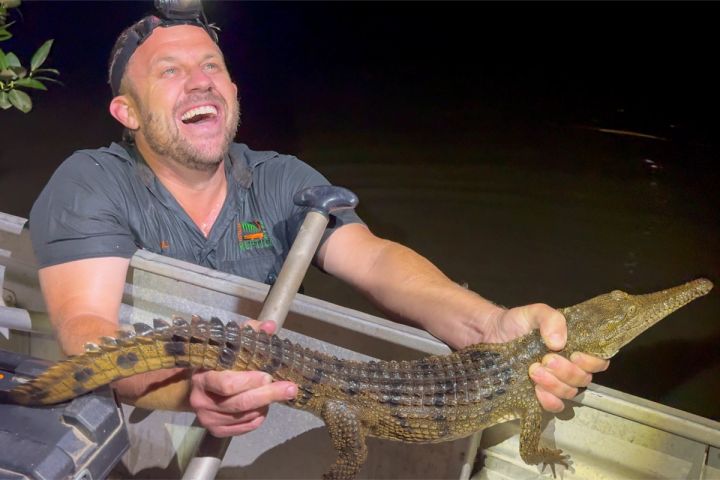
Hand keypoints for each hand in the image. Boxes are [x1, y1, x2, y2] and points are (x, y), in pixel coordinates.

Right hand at [188, 319, 297, 436]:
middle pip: (240, 403)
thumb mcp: (228, 345)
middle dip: (268, 395)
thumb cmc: (216, 362)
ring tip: (276, 392)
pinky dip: (259, 416)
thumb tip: (269, 326)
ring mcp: (208, 419)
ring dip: (265, 405)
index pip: (227, 384)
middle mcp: (201, 401)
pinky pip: (246, 427)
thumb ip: (249, 333)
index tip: (268, 376)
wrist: (195, 387)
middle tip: (290, 388)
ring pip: (245, 416)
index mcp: (202, 377)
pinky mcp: (216, 431)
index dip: (250, 381)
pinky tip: (263, 405)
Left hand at [488, 304, 609, 412]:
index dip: (592, 362)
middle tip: (545, 359)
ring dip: (554, 384)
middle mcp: (568, 367)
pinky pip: (554, 406)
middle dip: (566, 371)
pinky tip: (537, 390)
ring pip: (569, 393)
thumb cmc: (516, 322)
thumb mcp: (535, 312)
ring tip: (533, 370)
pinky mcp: (538, 395)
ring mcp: (554, 383)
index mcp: (575, 347)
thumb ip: (551, 319)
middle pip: (583, 379)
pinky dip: (548, 400)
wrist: (490, 333)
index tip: (574, 355)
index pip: (598, 362)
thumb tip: (559, 343)